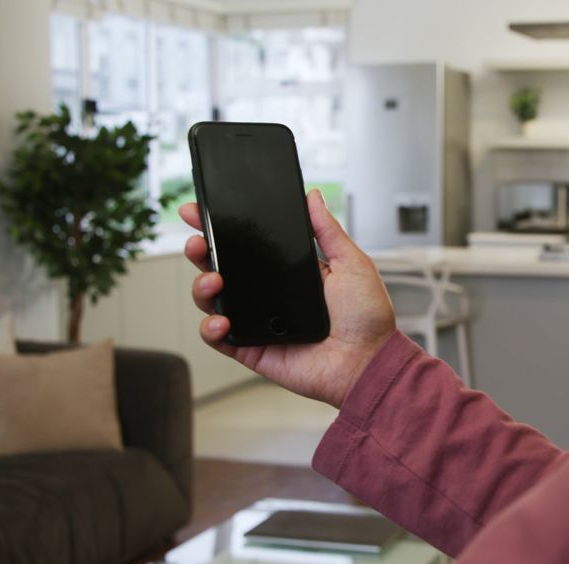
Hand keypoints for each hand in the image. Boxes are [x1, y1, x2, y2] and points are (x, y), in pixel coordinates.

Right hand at [178, 191, 395, 407]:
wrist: (369, 361)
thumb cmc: (368, 317)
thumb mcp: (352, 263)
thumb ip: (328, 230)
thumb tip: (312, 197)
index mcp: (290, 272)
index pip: (249, 245)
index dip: (222, 228)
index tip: (200, 210)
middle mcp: (270, 295)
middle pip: (223, 268)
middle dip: (202, 251)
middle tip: (198, 242)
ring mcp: (260, 322)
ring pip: (214, 301)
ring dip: (202, 287)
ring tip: (213, 279)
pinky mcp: (253, 349)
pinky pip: (220, 339)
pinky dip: (211, 329)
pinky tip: (221, 320)